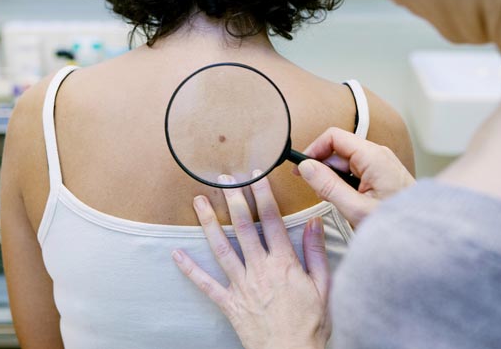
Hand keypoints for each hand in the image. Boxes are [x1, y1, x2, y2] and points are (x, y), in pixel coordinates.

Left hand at [172, 173, 329, 348]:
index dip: (262, 194)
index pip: (271, 220)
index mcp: (284, 263)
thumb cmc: (311, 324)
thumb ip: (316, 252)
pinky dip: (190, 269)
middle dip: (234, 199)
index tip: (255, 176)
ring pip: (221, 248)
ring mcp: (241, 285)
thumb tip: (314, 222)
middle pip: (243, 227)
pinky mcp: (229, 302)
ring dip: (209, 223)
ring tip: (199, 201)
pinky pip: (206, 284)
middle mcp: (259, 269)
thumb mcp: (324, 286)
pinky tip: (176, 254)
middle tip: (225, 179)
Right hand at [299, 127, 415, 227]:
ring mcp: (381, 163)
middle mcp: (378, 154)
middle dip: (322, 168)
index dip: (313, 149)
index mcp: (373, 157)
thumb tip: (305, 167)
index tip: (301, 168)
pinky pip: (355, 171)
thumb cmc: (397, 224)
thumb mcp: (355, 208)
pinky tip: (347, 201)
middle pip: (338, 150)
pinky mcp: (382, 174)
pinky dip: (344, 183)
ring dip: (333, 178)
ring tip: (335, 201)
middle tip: (315, 191)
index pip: (333, 137)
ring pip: (345, 162)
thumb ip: (328, 186)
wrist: (424, 237)